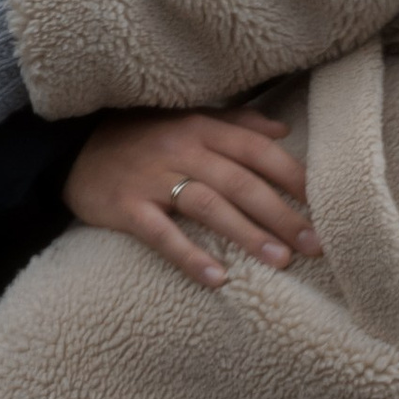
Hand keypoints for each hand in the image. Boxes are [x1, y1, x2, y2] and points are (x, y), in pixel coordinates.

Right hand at [64, 107, 322, 292]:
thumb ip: (235, 123)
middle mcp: (181, 148)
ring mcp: (152, 177)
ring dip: (247, 234)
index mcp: (200, 126)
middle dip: (282, 214)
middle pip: (240, 182)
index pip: (256, 151)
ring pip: (208, 205)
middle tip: (316, 245)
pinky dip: (190, 256)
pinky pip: (161, 234)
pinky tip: (218, 279)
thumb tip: (283, 129)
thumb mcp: (186, 119)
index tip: (327, 205)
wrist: (70, 148)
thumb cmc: (140, 136)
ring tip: (280, 262)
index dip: (293, 177)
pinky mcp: (126, 206)